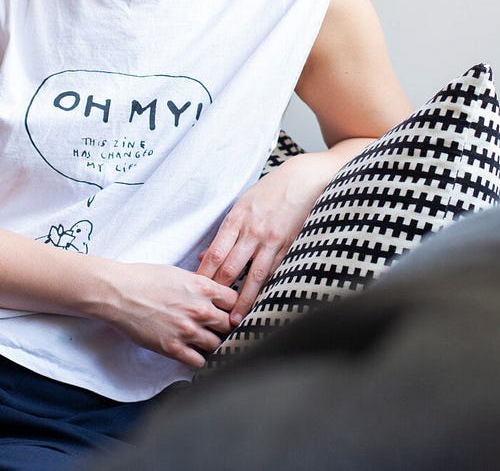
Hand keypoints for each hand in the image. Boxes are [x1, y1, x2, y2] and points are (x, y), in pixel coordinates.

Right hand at [95, 261, 237, 369]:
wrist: (118, 293)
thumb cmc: (144, 279)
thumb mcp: (179, 273)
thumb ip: (199, 286)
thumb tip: (212, 295)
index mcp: (203, 288)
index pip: (235, 300)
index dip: (232, 306)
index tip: (227, 310)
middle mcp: (200, 310)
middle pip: (229, 324)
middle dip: (225, 326)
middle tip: (219, 328)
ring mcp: (187, 330)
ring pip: (217, 344)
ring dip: (213, 344)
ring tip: (207, 343)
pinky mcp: (173, 348)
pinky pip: (198, 361)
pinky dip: (200, 360)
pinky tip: (195, 355)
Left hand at [197, 152, 339, 325]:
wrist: (304, 179)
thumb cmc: (271, 191)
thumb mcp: (243, 205)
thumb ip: (225, 232)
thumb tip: (206, 256)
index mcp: (237, 218)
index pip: (216, 254)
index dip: (204, 276)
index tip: (195, 292)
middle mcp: (253, 231)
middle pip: (230, 268)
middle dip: (218, 292)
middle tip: (209, 312)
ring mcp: (273, 240)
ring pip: (254, 276)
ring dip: (243, 300)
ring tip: (235, 320)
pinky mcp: (290, 247)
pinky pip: (275, 272)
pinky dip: (266, 290)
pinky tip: (261, 304)